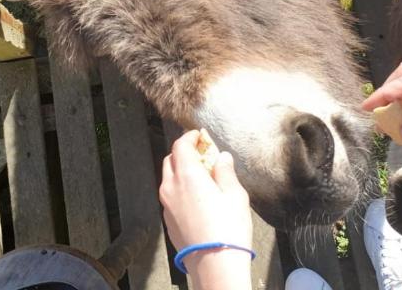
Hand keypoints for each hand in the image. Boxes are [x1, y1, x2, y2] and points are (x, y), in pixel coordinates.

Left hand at [159, 130, 252, 288]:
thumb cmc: (228, 229)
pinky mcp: (167, 220)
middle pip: (170, 159)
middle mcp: (171, 187)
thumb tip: (221, 157)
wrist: (214, 264)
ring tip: (201, 176)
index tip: (200, 136)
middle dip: (184, 152)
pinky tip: (195, 197)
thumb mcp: (235, 195)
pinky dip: (179, 188)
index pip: (180, 145)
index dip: (190, 137)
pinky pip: (169, 196)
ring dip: (180, 171)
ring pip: (168, 178)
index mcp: (187, 175)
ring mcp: (166, 205)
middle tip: (202, 154)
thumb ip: (225, 172)